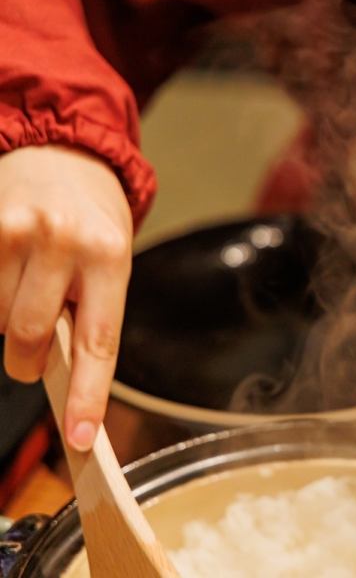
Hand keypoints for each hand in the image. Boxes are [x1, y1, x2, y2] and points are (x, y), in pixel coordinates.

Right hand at [0, 146, 131, 450]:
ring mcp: (12, 229)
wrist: (62, 153)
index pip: (99, 342)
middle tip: (35, 353)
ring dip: (6, 321)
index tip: (83, 438)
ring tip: (25, 288)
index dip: (89, 396)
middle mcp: (62, 239)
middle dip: (31, 360)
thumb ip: (88, 311)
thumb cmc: (92, 219)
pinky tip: (6, 281)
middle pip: (30, 337)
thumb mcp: (110, 261)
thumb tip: (64, 378)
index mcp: (110, 255)